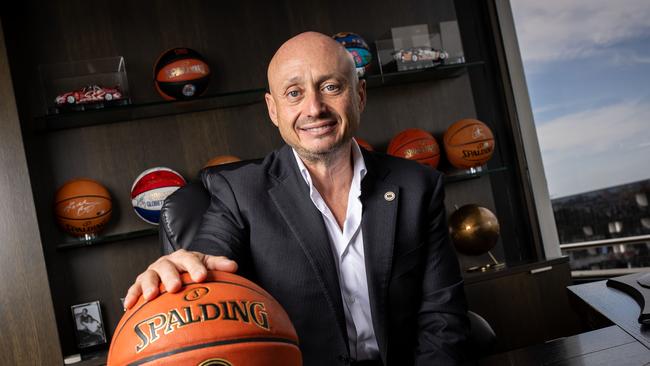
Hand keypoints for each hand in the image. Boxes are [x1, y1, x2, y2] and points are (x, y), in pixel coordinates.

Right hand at [123, 249, 237, 309]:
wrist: (175, 270)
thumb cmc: (191, 270)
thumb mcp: (205, 265)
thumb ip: (218, 265)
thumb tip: (233, 266)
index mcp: (183, 257)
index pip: (190, 259)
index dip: (195, 267)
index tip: (202, 277)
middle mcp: (166, 263)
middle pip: (167, 267)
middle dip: (170, 277)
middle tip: (175, 287)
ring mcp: (152, 273)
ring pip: (148, 276)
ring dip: (149, 286)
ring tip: (151, 296)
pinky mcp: (140, 283)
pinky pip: (134, 289)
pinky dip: (131, 296)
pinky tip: (129, 305)